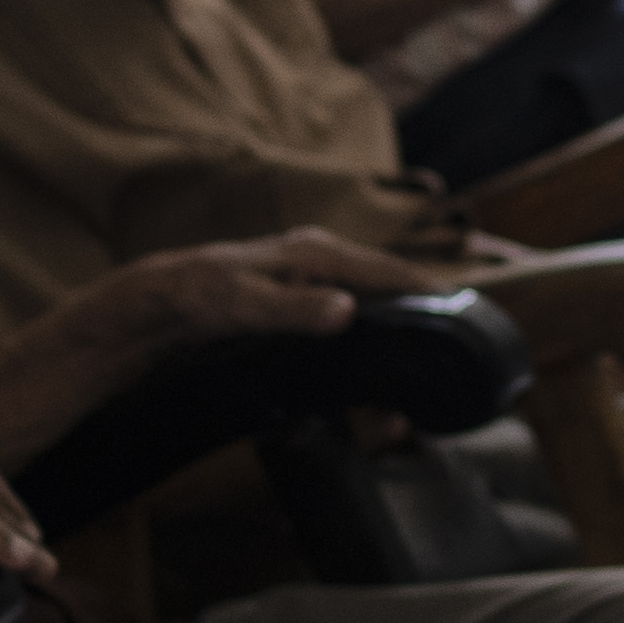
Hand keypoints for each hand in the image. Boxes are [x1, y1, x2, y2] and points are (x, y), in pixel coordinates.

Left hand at [112, 233, 448, 344]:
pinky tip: (377, 362)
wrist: (158, 302)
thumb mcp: (242, 305)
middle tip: (451, 354)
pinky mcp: (305, 301)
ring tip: (420, 370)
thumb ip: (294, 308)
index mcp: (318, 253)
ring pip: (373, 303)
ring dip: (396, 332)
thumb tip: (347, 309)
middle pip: (390, 286)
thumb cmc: (198, 296)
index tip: (464, 317)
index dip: (429, 292)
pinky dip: (371, 335)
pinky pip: (352, 315)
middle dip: (421, 315)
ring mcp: (315, 281)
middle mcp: (323, 261)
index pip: (391, 270)